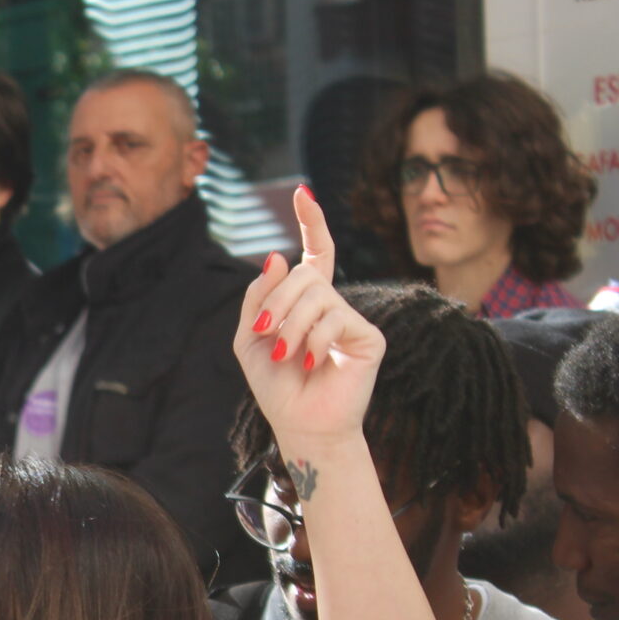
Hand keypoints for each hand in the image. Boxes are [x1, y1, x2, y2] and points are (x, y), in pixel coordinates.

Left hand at [234, 187, 384, 457]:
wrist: (299, 426)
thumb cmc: (275, 387)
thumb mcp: (249, 337)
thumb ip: (258, 297)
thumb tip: (279, 255)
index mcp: (304, 302)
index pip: (313, 254)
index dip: (310, 223)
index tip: (303, 193)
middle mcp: (332, 304)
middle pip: (304, 275)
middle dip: (276, 302)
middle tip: (262, 335)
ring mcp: (352, 319)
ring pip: (318, 295)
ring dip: (289, 326)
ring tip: (285, 356)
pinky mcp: (369, 337)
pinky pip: (336, 318)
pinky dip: (313, 341)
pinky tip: (308, 362)